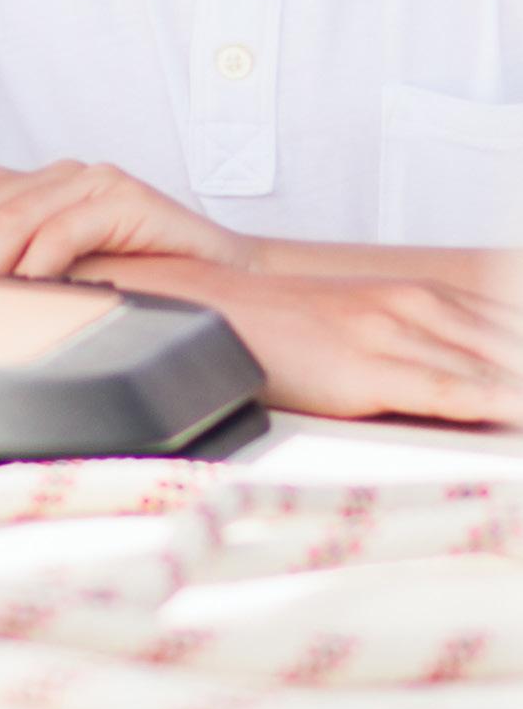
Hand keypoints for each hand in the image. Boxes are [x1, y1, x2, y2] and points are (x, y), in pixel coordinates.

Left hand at [0, 154, 245, 277]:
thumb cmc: (143, 278)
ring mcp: (95, 182)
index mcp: (40, 183)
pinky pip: (66, 229)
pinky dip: (37, 262)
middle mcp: (62, 173)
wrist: (227, 275)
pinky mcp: (128, 201)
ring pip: (14, 214)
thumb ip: (17, 264)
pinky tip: (25, 289)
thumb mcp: (67, 267)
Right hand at [197, 270, 522, 426]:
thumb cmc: (287, 326)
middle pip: (514, 343)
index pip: (512, 323)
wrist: (216, 306)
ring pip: (497, 366)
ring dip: (522, 386)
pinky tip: (514, 414)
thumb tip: (473, 386)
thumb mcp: (365, 324)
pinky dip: (498, 405)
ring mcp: (395, 332)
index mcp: (423, 294)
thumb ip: (424, 348)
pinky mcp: (370, 367)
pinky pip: (452, 391)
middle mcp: (419, 304)